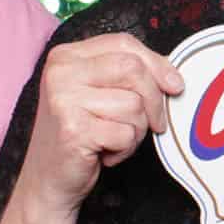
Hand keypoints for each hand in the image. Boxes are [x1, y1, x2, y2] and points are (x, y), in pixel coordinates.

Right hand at [11, 34, 184, 216]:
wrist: (48, 179)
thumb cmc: (80, 135)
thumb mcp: (99, 94)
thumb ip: (127, 76)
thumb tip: (171, 74)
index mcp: (66, 56)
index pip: (124, 43)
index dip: (157, 64)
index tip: (175, 85)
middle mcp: (61, 72)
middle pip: (133, 68)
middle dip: (154, 100)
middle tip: (155, 123)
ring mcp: (64, 99)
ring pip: (133, 104)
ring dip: (136, 130)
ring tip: (115, 140)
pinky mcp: (73, 129)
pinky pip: (125, 133)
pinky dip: (125, 149)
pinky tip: (105, 153)